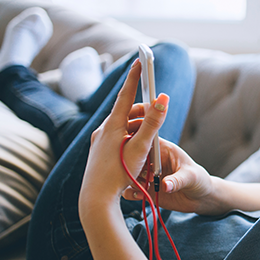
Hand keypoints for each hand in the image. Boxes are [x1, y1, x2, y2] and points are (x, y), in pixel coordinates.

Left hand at [80, 59, 169, 205]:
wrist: (96, 199)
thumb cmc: (120, 173)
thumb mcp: (141, 147)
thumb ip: (153, 122)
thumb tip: (163, 99)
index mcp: (112, 125)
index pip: (126, 94)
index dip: (135, 77)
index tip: (140, 60)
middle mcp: (103, 130)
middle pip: (127, 112)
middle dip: (143, 111)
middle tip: (157, 115)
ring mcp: (100, 142)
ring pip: (123, 127)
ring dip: (139, 128)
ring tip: (151, 142)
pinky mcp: (100, 153)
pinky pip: (118, 138)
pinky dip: (131, 139)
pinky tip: (138, 153)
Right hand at [121, 137, 219, 213]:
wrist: (200, 198)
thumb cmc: (199, 180)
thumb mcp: (191, 177)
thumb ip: (177, 180)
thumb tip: (164, 186)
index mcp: (163, 149)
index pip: (145, 139)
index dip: (135, 142)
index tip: (131, 153)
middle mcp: (152, 161)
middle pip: (132, 156)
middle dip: (130, 165)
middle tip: (134, 175)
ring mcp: (146, 174)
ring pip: (128, 173)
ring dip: (130, 180)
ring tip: (141, 187)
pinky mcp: (144, 188)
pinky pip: (130, 189)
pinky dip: (131, 192)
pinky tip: (140, 196)